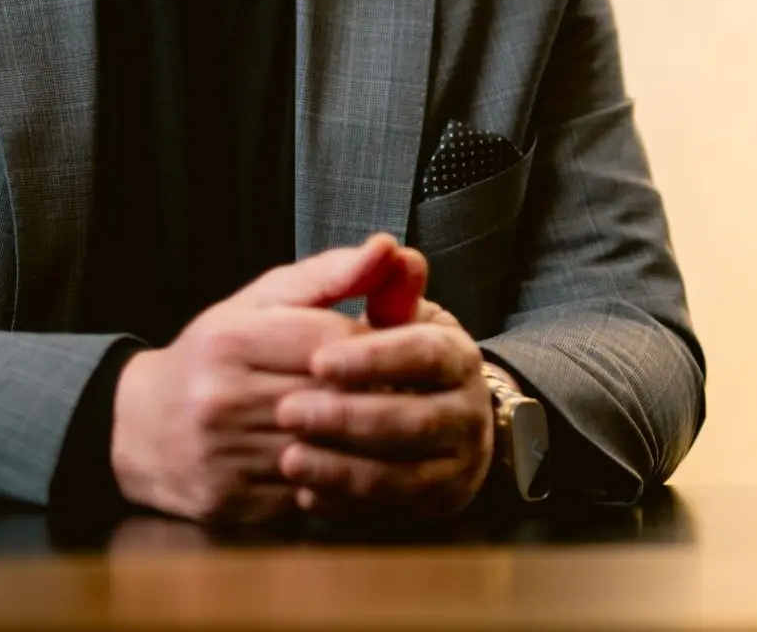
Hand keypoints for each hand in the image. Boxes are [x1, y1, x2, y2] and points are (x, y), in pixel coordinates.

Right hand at [109, 234, 421, 520]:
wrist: (139, 428)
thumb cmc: (215, 354)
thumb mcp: (262, 301)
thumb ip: (330, 274)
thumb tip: (389, 247)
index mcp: (231, 340)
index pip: (332, 342)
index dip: (378, 344)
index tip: (406, 345)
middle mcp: (221, 399)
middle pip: (332, 397)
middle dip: (380, 392)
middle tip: (416, 389)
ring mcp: (223, 456)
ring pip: (325, 449)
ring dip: (368, 440)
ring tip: (397, 427)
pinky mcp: (230, 501)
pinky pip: (306, 493)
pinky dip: (340, 479)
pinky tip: (358, 463)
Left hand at [273, 297, 495, 517]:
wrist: (431, 415)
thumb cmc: (391, 351)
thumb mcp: (386, 311)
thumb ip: (375, 281)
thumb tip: (386, 246)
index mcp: (457, 354)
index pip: (424, 353)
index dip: (373, 357)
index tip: (318, 360)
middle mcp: (469, 409)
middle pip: (416, 419)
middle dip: (348, 417)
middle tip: (287, 411)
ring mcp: (460, 461)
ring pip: (406, 472)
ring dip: (343, 468)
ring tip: (287, 458)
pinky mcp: (440, 501)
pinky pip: (394, 509)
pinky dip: (348, 503)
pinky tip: (304, 492)